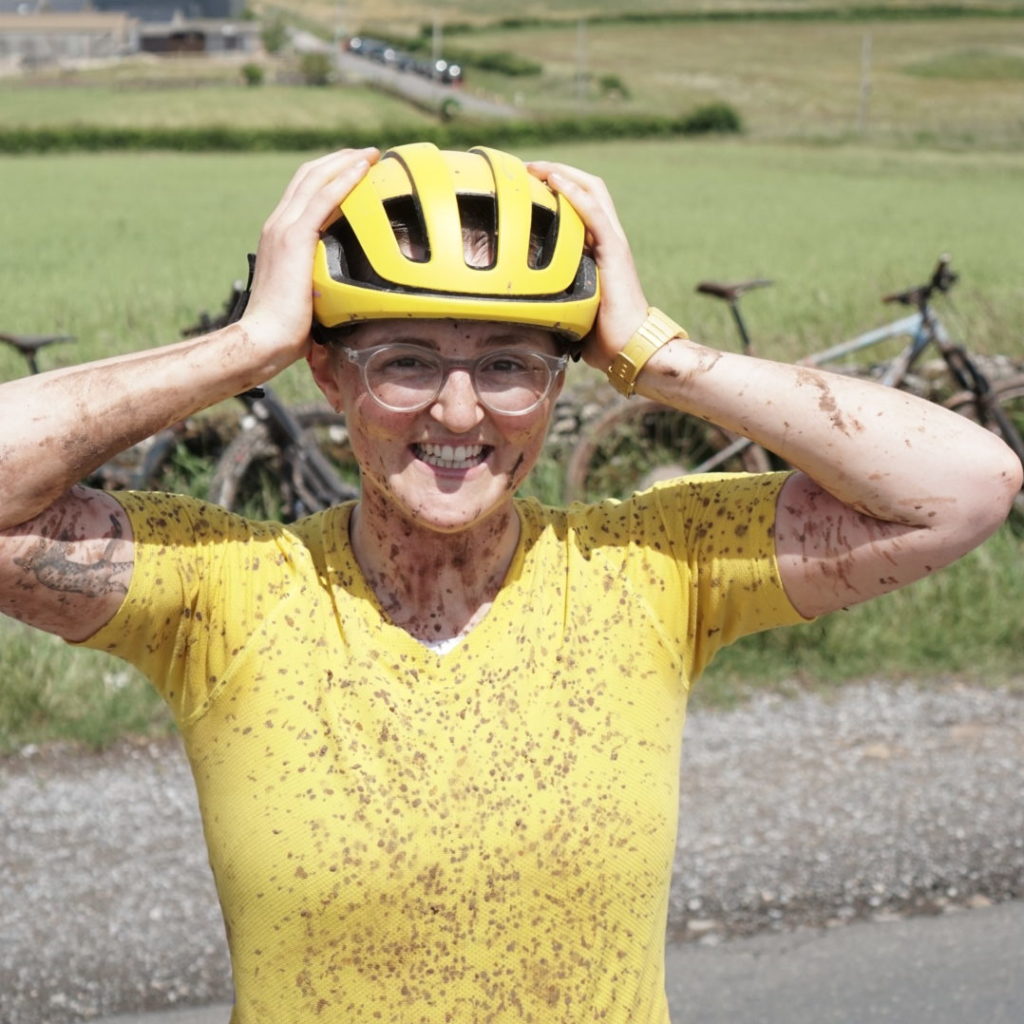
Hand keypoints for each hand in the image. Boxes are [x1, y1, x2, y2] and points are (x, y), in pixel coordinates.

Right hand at [241, 147, 379, 363]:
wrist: (263, 339)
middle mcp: (277, 225)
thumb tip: (343, 293)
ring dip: (346, 162)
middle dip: (340, 160)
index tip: (355, 170)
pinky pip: (323, 198)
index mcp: (278, 236)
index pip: (304, 193)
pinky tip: (363, 169)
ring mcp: (283, 229)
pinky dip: (345, 179)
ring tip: (371, 154)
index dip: (330, 176)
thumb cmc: (283, 330)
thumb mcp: (306, 296)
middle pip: (309, 176)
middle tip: (369, 154)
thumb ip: (320, 282)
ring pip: (316, 179)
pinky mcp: (293, 238)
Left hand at [527, 160, 648, 370]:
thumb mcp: (570, 307)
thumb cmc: (603, 336)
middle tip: (525, 169)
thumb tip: (518, 303)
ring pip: (591, 191)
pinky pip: (594, 213)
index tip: (525, 184)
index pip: (581, 204)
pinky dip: (574, 193)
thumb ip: (552, 294)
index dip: (556, 187)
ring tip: (534, 167)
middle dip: (556, 171)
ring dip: (561, 173)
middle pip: (587, 187)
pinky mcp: (615, 252)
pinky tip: (555, 181)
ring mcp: (614, 243)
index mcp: (599, 248)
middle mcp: (608, 239)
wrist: (630, 348)